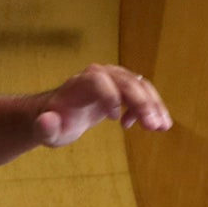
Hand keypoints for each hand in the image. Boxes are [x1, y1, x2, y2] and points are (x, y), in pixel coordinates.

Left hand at [32, 64, 172, 147]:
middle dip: (141, 103)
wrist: (61, 115)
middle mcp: (98, 75)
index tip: (116, 121)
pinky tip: (147, 127)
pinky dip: (152, 106)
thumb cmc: (54, 124)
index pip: (97, 80)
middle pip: (125, 81)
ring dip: (154, 104)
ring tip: (162, 127)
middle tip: (153, 126)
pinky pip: (143, 91)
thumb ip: (45, 128)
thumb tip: (47, 121)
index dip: (109, 96)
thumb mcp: (46, 131)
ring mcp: (113, 78)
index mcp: (79, 84)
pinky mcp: (123, 86)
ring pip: (139, 84)